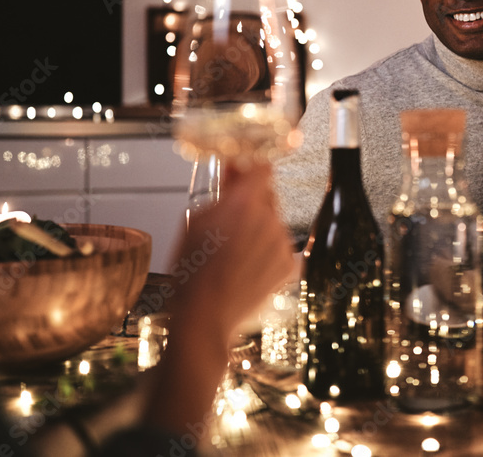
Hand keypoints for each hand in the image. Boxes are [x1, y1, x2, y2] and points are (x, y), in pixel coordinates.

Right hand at [141, 161, 293, 436]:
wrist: (205, 316)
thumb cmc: (193, 273)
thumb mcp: (195, 220)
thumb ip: (221, 192)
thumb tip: (233, 174)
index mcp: (245, 204)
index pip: (261, 167)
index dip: (249, 167)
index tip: (241, 171)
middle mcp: (270, 220)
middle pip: (267, 194)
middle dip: (251, 200)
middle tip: (229, 217)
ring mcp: (283, 244)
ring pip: (274, 221)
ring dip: (258, 227)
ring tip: (232, 251)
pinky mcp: (290, 265)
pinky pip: (280, 246)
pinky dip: (266, 250)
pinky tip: (245, 265)